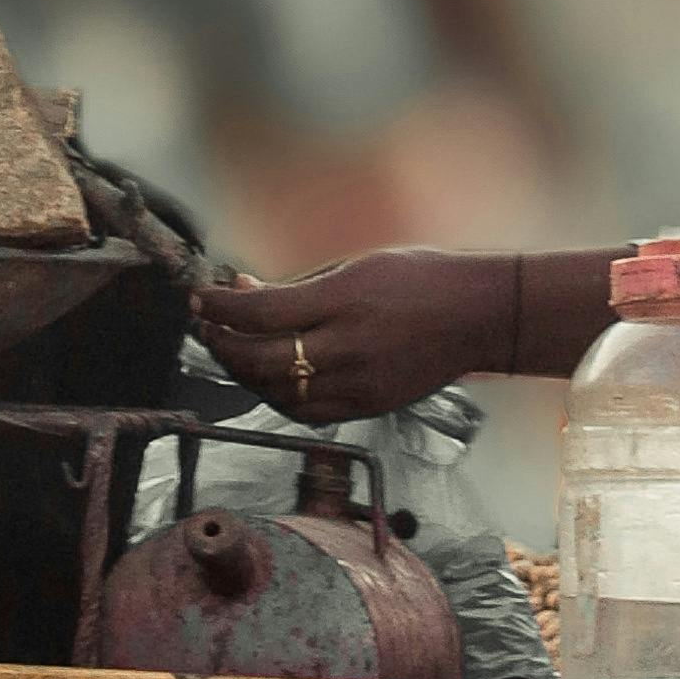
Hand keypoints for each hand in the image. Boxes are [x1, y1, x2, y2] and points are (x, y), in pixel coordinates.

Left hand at [191, 253, 520, 420]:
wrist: (480, 317)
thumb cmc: (421, 278)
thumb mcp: (356, 266)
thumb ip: (297, 285)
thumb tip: (242, 287)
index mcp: (345, 301)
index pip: (262, 312)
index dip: (220, 307)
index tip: (199, 298)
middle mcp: (349, 348)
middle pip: (262, 360)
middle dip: (221, 344)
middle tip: (205, 326)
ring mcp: (358, 385)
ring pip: (277, 393)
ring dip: (243, 373)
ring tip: (228, 350)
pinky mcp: (367, 408)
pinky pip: (304, 412)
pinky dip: (274, 396)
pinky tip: (264, 376)